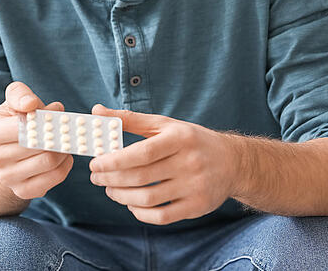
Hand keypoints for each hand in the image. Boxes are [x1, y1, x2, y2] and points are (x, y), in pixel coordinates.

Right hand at [0, 81, 73, 199]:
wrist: (6, 152)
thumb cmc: (13, 121)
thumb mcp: (13, 101)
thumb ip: (20, 94)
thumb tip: (30, 104)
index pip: (21, 127)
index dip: (43, 120)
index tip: (55, 113)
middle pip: (37, 145)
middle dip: (57, 134)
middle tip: (67, 127)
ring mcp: (7, 178)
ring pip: (48, 161)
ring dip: (63, 149)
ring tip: (65, 140)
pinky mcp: (23, 191)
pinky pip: (54, 178)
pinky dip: (65, 165)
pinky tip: (63, 155)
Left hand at [88, 104, 238, 224]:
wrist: (233, 162)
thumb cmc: (190, 141)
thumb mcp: (164, 125)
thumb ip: (130, 119)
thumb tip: (97, 111)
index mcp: (179, 139)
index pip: (142, 152)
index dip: (114, 160)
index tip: (95, 163)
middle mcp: (189, 163)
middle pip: (141, 177)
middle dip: (112, 180)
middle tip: (96, 178)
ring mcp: (195, 187)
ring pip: (149, 199)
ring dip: (122, 197)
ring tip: (110, 190)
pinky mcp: (197, 207)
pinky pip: (162, 216)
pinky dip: (141, 213)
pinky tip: (130, 204)